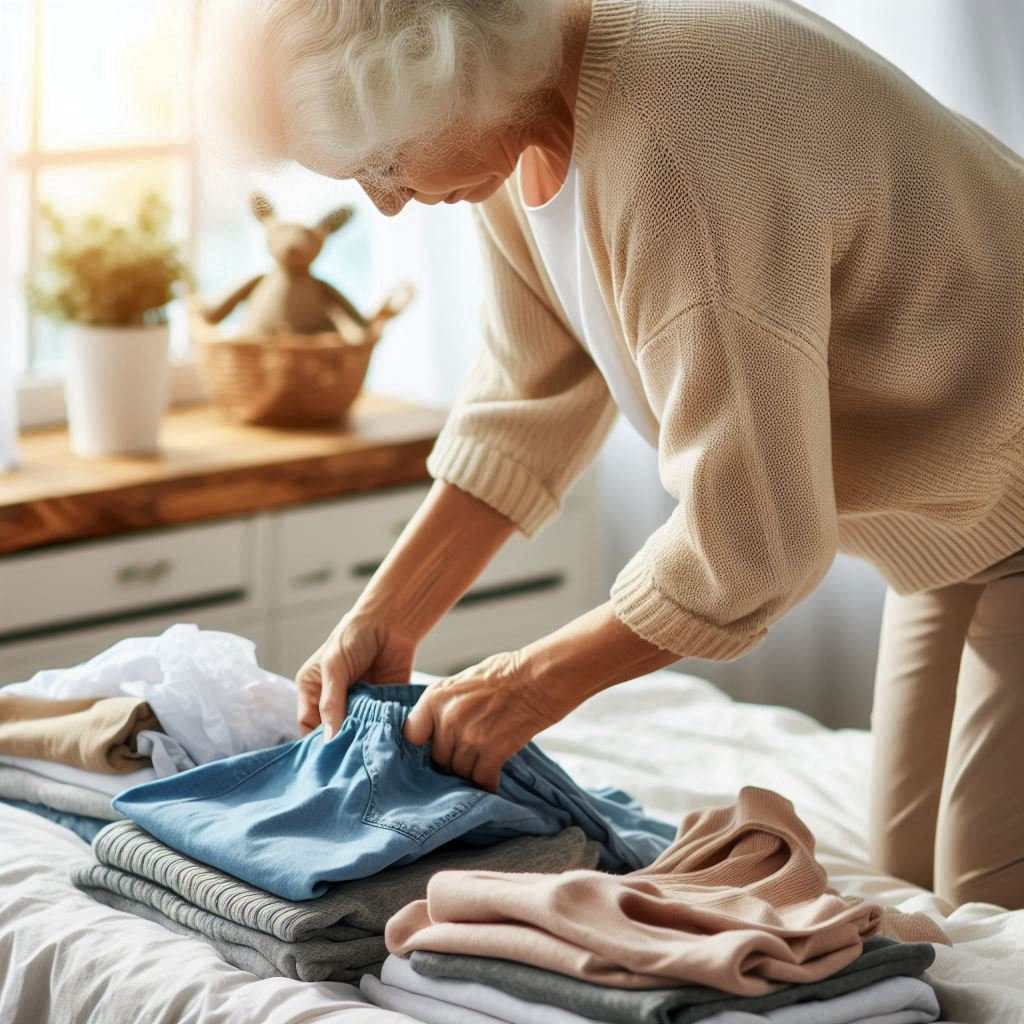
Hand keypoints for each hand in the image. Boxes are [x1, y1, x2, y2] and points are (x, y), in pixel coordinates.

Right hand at [295, 608, 418, 739]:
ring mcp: (357, 704)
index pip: (308, 724)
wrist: (391, 622)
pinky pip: (377, 725)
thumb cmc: (354, 636)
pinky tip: (383, 735)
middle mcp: (332, 700)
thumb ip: (330, 702)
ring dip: (362, 736)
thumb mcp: (334, 667)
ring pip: (355, 731)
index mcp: (311, 689)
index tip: (331, 751)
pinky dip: (380, 730)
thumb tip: (329, 738)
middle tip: (351, 752)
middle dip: (341, 740)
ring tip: (368, 743)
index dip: (317, 738)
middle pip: (332, 731)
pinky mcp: (380, 705)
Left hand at [403, 650, 559, 791]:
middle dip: (451, 760)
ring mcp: (469, 736)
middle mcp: (448, 718)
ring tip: (482, 765)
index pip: (412, 735)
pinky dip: (488, 783)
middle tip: (466, 756)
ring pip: (459, 771)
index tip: (432, 748)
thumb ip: (445, 706)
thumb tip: (436, 730)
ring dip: (470, 772)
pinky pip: (481, 780)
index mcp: (436, 697)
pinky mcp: (493, 751)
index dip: (423, 745)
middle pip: (438, 758)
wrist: (540, 677)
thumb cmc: (507, 674)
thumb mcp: (463, 681)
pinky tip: (493, 780)